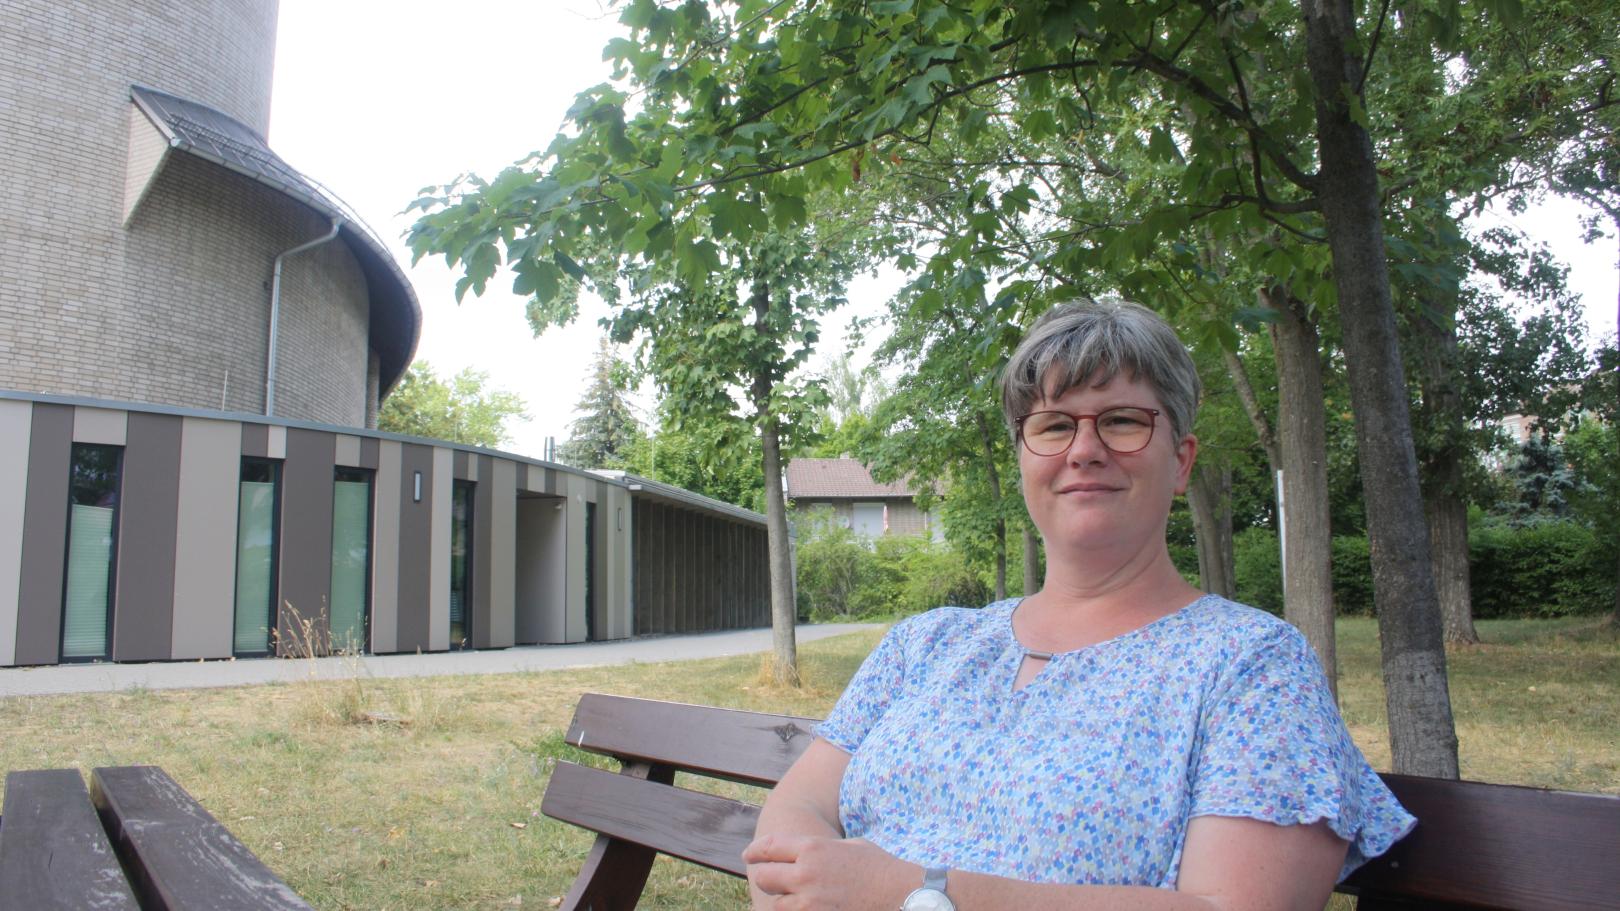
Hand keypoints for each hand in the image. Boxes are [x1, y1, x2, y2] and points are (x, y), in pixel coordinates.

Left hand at [744, 832, 916, 910]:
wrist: (902, 894)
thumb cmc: (879, 867)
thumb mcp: (848, 846)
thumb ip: (820, 850)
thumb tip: (800, 854)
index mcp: (813, 849)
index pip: (769, 847)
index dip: (755, 851)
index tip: (749, 855)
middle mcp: (806, 874)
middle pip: (764, 877)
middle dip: (766, 877)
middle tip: (771, 879)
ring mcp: (811, 902)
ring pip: (776, 904)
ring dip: (782, 901)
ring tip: (796, 898)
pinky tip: (806, 908)